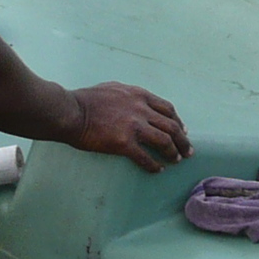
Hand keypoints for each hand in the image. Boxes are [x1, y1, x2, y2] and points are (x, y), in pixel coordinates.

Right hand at [69, 82, 190, 171]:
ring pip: (164, 141)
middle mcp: (141, 109)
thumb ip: (129, 95)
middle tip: (188, 151)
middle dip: (183, 140)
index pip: (167, 109)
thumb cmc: (86, 100)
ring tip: (176, 160)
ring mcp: (133, 126)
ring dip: (173, 152)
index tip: (183, 130)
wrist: (70, 111)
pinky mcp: (123, 143)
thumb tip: (137, 101)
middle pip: (171, 126)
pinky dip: (154, 165)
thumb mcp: (113, 88)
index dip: (178, 121)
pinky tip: (157, 170)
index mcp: (139, 95)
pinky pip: (145, 157)